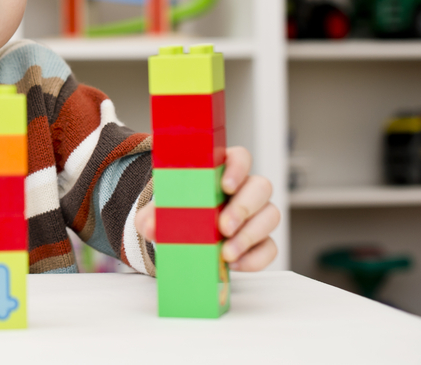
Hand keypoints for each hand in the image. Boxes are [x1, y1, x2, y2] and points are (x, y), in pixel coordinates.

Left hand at [135, 146, 280, 270]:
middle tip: (224, 227)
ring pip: (271, 216)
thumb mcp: (160, 211)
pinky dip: (255, 258)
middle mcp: (245, 189)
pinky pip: (270, 247)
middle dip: (244, 207)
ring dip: (250, 235)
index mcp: (223, 171)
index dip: (238, 168)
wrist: (182, 237)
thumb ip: (152, 215)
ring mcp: (257, 214)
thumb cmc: (177, 213)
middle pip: (261, 187)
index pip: (241, 158)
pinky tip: (235, 264)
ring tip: (226, 252)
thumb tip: (149, 226)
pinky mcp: (261, 241)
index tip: (225, 185)